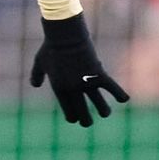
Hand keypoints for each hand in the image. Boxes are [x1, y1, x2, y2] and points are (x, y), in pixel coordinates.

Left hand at [29, 12, 129, 127]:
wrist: (65, 36)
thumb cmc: (51, 48)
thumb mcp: (39, 63)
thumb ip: (36, 76)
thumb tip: (35, 85)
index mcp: (60, 89)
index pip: (68, 111)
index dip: (72, 117)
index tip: (74, 118)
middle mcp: (74, 89)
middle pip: (83, 112)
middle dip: (86, 121)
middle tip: (87, 123)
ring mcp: (87, 83)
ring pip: (99, 104)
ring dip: (103, 111)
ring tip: (104, 113)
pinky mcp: (99, 74)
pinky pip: (112, 88)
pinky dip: (119, 94)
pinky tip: (123, 99)